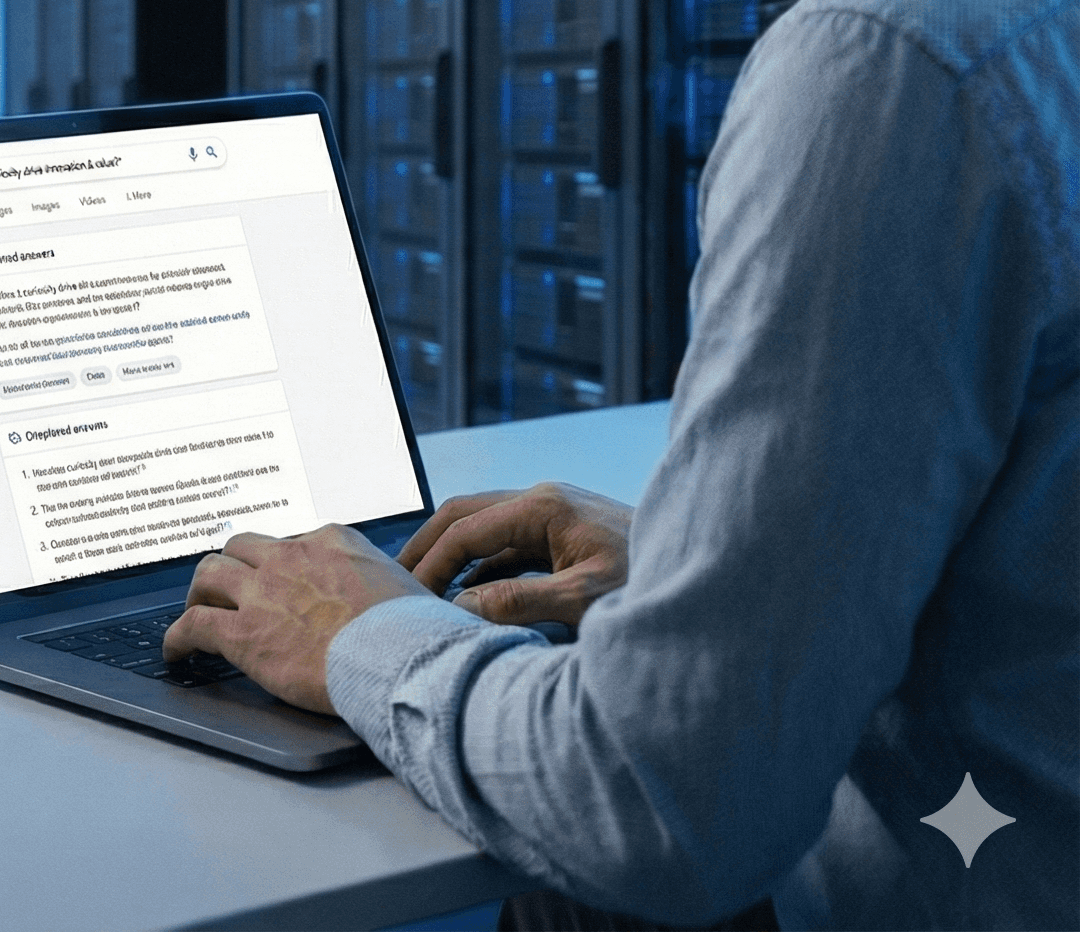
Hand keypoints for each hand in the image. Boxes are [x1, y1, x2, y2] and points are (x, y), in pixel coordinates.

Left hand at [162, 523, 432, 713]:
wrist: (405, 661)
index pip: (291, 543)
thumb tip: (398, 603)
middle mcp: (292, 557)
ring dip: (199, 593)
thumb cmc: (419, 634)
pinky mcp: (243, 633)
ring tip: (196, 611)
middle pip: (241, 548)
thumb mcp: (408, 587)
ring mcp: (263, 593)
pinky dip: (178, 638)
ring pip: (209, 574)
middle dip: (232, 568)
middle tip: (227, 590)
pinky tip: (176, 652)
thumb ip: (385, 586)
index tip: (276, 581)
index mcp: (333, 541)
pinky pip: (193, 626)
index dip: (278, 565)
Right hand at [397, 482, 634, 627]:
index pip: (464, 528)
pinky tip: (472, 597)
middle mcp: (544, 502)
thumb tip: (461, 606)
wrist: (711, 577)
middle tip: (397, 581)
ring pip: (485, 529)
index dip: (431, 562)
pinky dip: (483, 568)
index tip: (407, 595)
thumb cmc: (653, 584)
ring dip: (455, 558)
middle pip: (464, 514)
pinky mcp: (566, 536)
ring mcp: (555, 516)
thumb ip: (519, 601)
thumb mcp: (585, 599)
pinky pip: (509, 547)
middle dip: (429, 546)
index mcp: (544, 507)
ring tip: (426, 593)